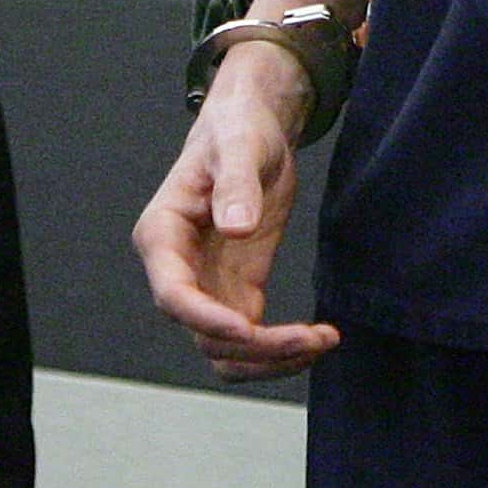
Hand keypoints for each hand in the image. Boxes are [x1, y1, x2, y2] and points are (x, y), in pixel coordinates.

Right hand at [131, 43, 337, 381]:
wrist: (252, 128)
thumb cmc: (236, 129)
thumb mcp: (239, 146)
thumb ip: (236, 184)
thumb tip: (236, 227)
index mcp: (162, 236)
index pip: (174, 295)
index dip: (206, 320)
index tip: (251, 329)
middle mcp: (177, 270)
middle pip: (203, 335)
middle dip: (254, 347)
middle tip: (312, 338)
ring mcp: (207, 285)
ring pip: (225, 349)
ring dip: (270, 358)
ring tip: (324, 341)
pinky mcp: (237, 287)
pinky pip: (249, 336)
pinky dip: (280, 346)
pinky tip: (320, 337)